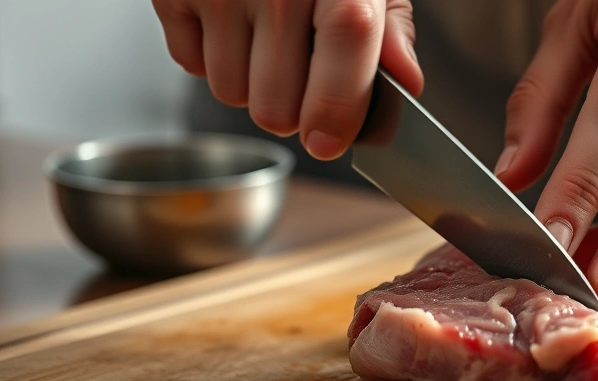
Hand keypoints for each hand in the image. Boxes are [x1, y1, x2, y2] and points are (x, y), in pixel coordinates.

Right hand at [151, 0, 422, 158]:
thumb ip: (390, 28)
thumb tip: (406, 83)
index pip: (346, 42)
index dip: (338, 108)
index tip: (328, 142)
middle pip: (276, 106)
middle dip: (290, 107)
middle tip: (299, 71)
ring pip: (230, 93)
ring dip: (249, 82)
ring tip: (263, 35)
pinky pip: (190, 64)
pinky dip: (209, 55)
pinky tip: (229, 21)